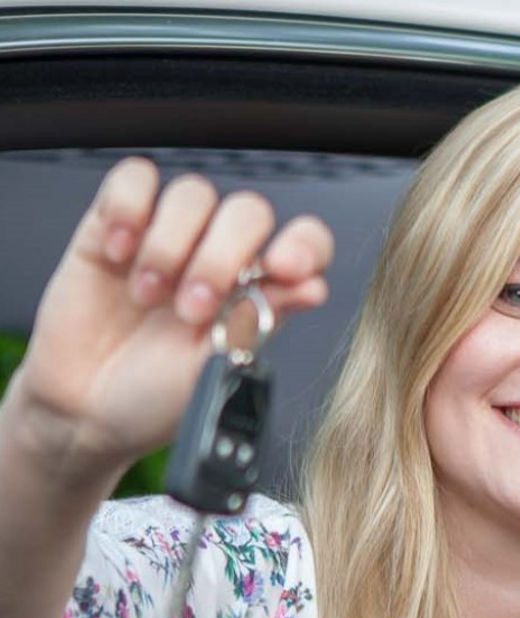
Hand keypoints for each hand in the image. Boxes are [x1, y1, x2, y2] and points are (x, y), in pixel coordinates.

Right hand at [10, 157, 332, 476]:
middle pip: (249, 212)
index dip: (304, 244)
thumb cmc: (154, 399)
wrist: (83, 413)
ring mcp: (169, 238)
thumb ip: (258, 324)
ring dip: (171, 245)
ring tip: (146, 297)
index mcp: (259, 292)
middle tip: (192, 308)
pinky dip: (128, 209)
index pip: (304, 243)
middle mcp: (220, 258)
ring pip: (194, 194)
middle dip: (222, 257)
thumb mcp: (216, 371)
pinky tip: (117, 253)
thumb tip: (313, 287)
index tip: (284, 266)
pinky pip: (134, 178)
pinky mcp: (113, 226)